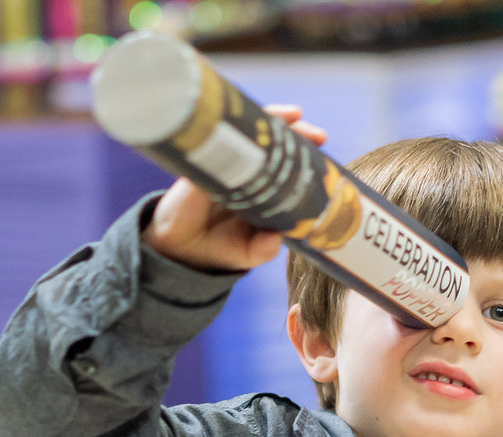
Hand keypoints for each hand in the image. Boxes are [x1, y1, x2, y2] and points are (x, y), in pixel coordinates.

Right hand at [142, 104, 327, 271]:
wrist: (179, 251)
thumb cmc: (217, 247)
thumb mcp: (247, 253)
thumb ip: (263, 250)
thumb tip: (277, 239)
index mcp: (262, 190)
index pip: (286, 165)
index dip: (305, 155)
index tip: (323, 150)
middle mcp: (246, 173)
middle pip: (273, 143)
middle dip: (296, 132)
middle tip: (315, 133)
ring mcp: (224, 166)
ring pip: (251, 134)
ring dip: (272, 120)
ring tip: (293, 116)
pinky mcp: (202, 165)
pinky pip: (219, 140)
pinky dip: (236, 127)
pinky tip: (249, 121)